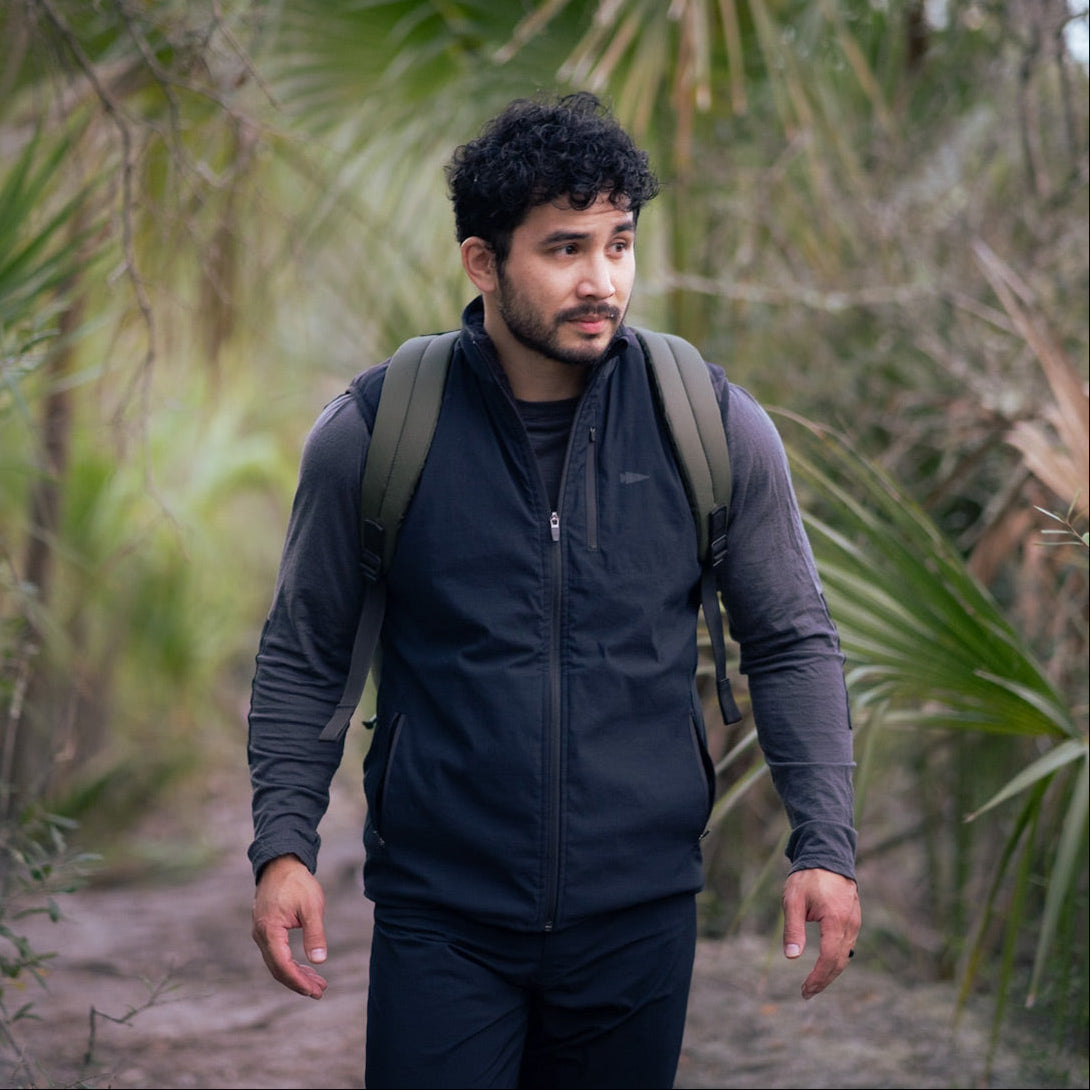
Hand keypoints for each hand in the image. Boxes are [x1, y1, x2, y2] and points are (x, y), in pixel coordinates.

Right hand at [251, 854, 329, 998]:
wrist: (280, 863)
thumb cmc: (297, 882)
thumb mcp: (311, 906)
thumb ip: (315, 933)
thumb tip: (319, 961)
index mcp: (270, 930)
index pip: (282, 965)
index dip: (298, 981)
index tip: (314, 991)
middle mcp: (261, 935)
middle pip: (278, 968)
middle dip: (298, 982)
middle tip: (319, 992)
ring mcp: (261, 933)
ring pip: (277, 962)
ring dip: (296, 973)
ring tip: (317, 982)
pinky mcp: (266, 929)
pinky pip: (276, 952)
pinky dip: (290, 962)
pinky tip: (305, 967)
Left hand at [781, 867, 860, 999]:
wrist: (827, 856)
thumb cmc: (807, 877)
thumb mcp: (793, 900)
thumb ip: (793, 928)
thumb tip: (791, 957)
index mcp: (836, 920)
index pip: (830, 959)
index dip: (818, 978)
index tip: (804, 989)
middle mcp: (850, 924)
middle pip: (839, 962)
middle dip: (824, 980)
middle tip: (806, 993)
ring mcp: (854, 922)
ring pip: (845, 955)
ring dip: (830, 972)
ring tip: (813, 984)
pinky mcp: (853, 919)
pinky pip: (846, 945)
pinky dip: (836, 959)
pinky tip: (824, 965)